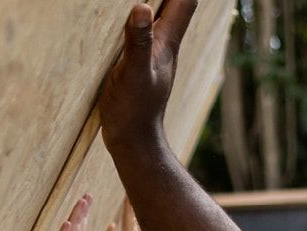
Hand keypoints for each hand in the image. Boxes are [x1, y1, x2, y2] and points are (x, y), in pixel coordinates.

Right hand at [95, 0, 195, 155]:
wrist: (132, 141)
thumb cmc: (134, 111)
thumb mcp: (133, 73)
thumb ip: (138, 42)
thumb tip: (142, 8)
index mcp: (168, 41)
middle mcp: (166, 43)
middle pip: (176, 3)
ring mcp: (154, 52)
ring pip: (161, 16)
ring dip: (155, 1)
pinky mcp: (141, 61)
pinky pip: (146, 31)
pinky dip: (140, 19)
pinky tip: (129, 18)